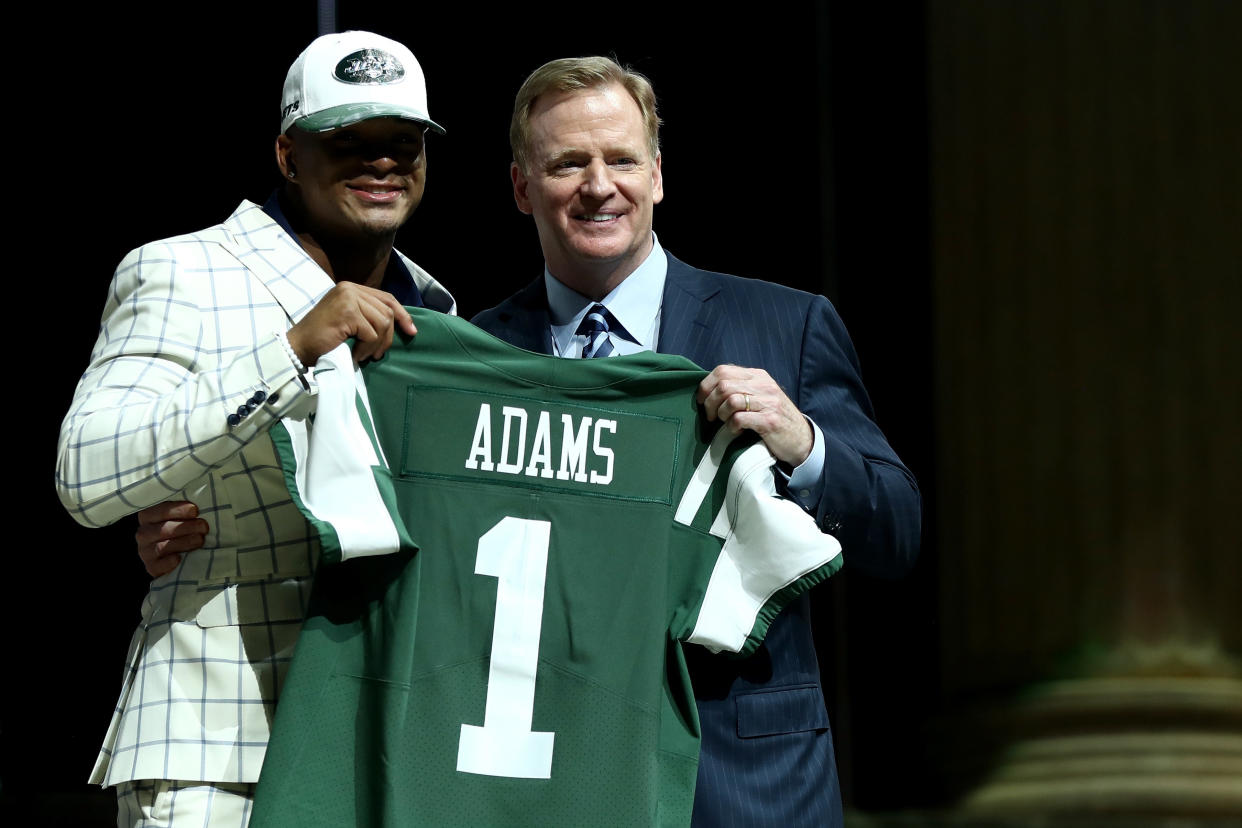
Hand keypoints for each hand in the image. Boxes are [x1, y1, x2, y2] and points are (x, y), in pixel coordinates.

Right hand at [136, 501, 207, 577]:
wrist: (183, 555)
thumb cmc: (186, 529)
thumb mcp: (184, 515)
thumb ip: (187, 508)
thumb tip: (199, 501)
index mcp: (149, 515)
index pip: (159, 510)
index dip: (177, 510)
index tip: (195, 510)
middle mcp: (144, 532)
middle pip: (163, 529)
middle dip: (186, 527)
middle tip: (203, 526)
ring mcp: (145, 551)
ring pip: (162, 546)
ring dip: (183, 542)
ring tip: (200, 540)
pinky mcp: (151, 567)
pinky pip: (157, 565)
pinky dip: (169, 562)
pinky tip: (179, 558)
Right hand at [286, 282, 416, 365]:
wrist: (297, 347)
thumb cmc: (322, 338)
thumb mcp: (348, 320)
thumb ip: (367, 314)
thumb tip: (401, 322)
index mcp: (350, 288)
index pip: (386, 298)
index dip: (402, 314)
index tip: (411, 331)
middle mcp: (349, 288)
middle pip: (388, 310)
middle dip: (389, 336)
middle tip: (379, 353)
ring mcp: (348, 299)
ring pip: (383, 322)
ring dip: (377, 344)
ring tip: (366, 354)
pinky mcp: (347, 312)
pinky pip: (371, 334)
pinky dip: (366, 349)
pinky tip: (356, 354)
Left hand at [697, 364, 813, 466]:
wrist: (802, 439)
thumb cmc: (774, 419)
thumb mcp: (760, 396)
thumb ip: (740, 389)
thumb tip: (709, 390)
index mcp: (758, 376)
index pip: (723, 370)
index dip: (706, 385)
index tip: (701, 400)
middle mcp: (764, 386)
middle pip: (724, 385)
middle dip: (710, 403)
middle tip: (710, 417)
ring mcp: (769, 403)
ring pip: (730, 401)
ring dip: (721, 415)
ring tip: (725, 423)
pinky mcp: (770, 421)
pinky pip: (739, 419)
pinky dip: (731, 427)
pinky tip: (736, 431)